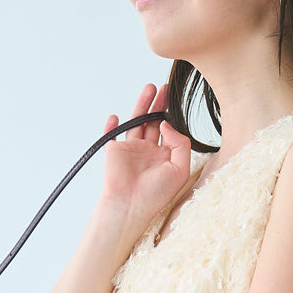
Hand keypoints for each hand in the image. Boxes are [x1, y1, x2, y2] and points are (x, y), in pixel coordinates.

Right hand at [98, 82, 191, 232]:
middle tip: (163, 87)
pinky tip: (116, 117)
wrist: (130, 205)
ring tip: (149, 88)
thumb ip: (180, 144)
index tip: (172, 109)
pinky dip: (112, 125)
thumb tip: (166, 123)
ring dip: (142, 105)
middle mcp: (148, 152)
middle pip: (154, 122)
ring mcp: (131, 150)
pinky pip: (112, 134)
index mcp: (165, 157)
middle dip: (158, 104)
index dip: (172, 118)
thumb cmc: (156, 194)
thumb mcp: (180, 169)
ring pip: (136, 123)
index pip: (169, 131)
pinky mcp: (114, 151)